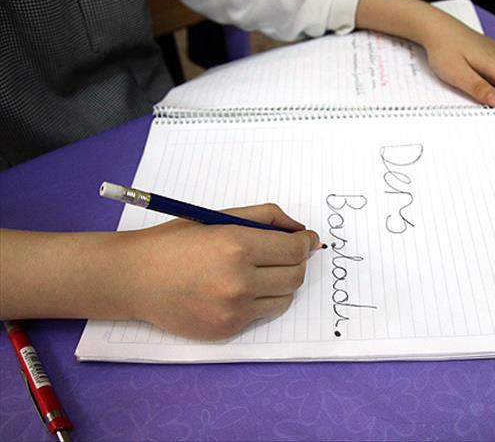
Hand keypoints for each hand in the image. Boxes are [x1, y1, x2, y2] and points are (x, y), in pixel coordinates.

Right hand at [121, 204, 320, 339]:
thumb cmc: (176, 242)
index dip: (305, 243)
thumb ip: (266, 217)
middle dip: (296, 262)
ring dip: (280, 283)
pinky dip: (258, 301)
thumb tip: (300, 230)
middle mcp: (238, 281)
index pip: (295, 249)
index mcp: (237, 246)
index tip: (306, 240)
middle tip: (284, 253)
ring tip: (259, 271)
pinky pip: (261, 315)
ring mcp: (233, 311)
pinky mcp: (227, 330)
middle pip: (295, 276)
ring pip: (285, 298)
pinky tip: (237, 289)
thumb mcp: (220, 217)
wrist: (135, 278)